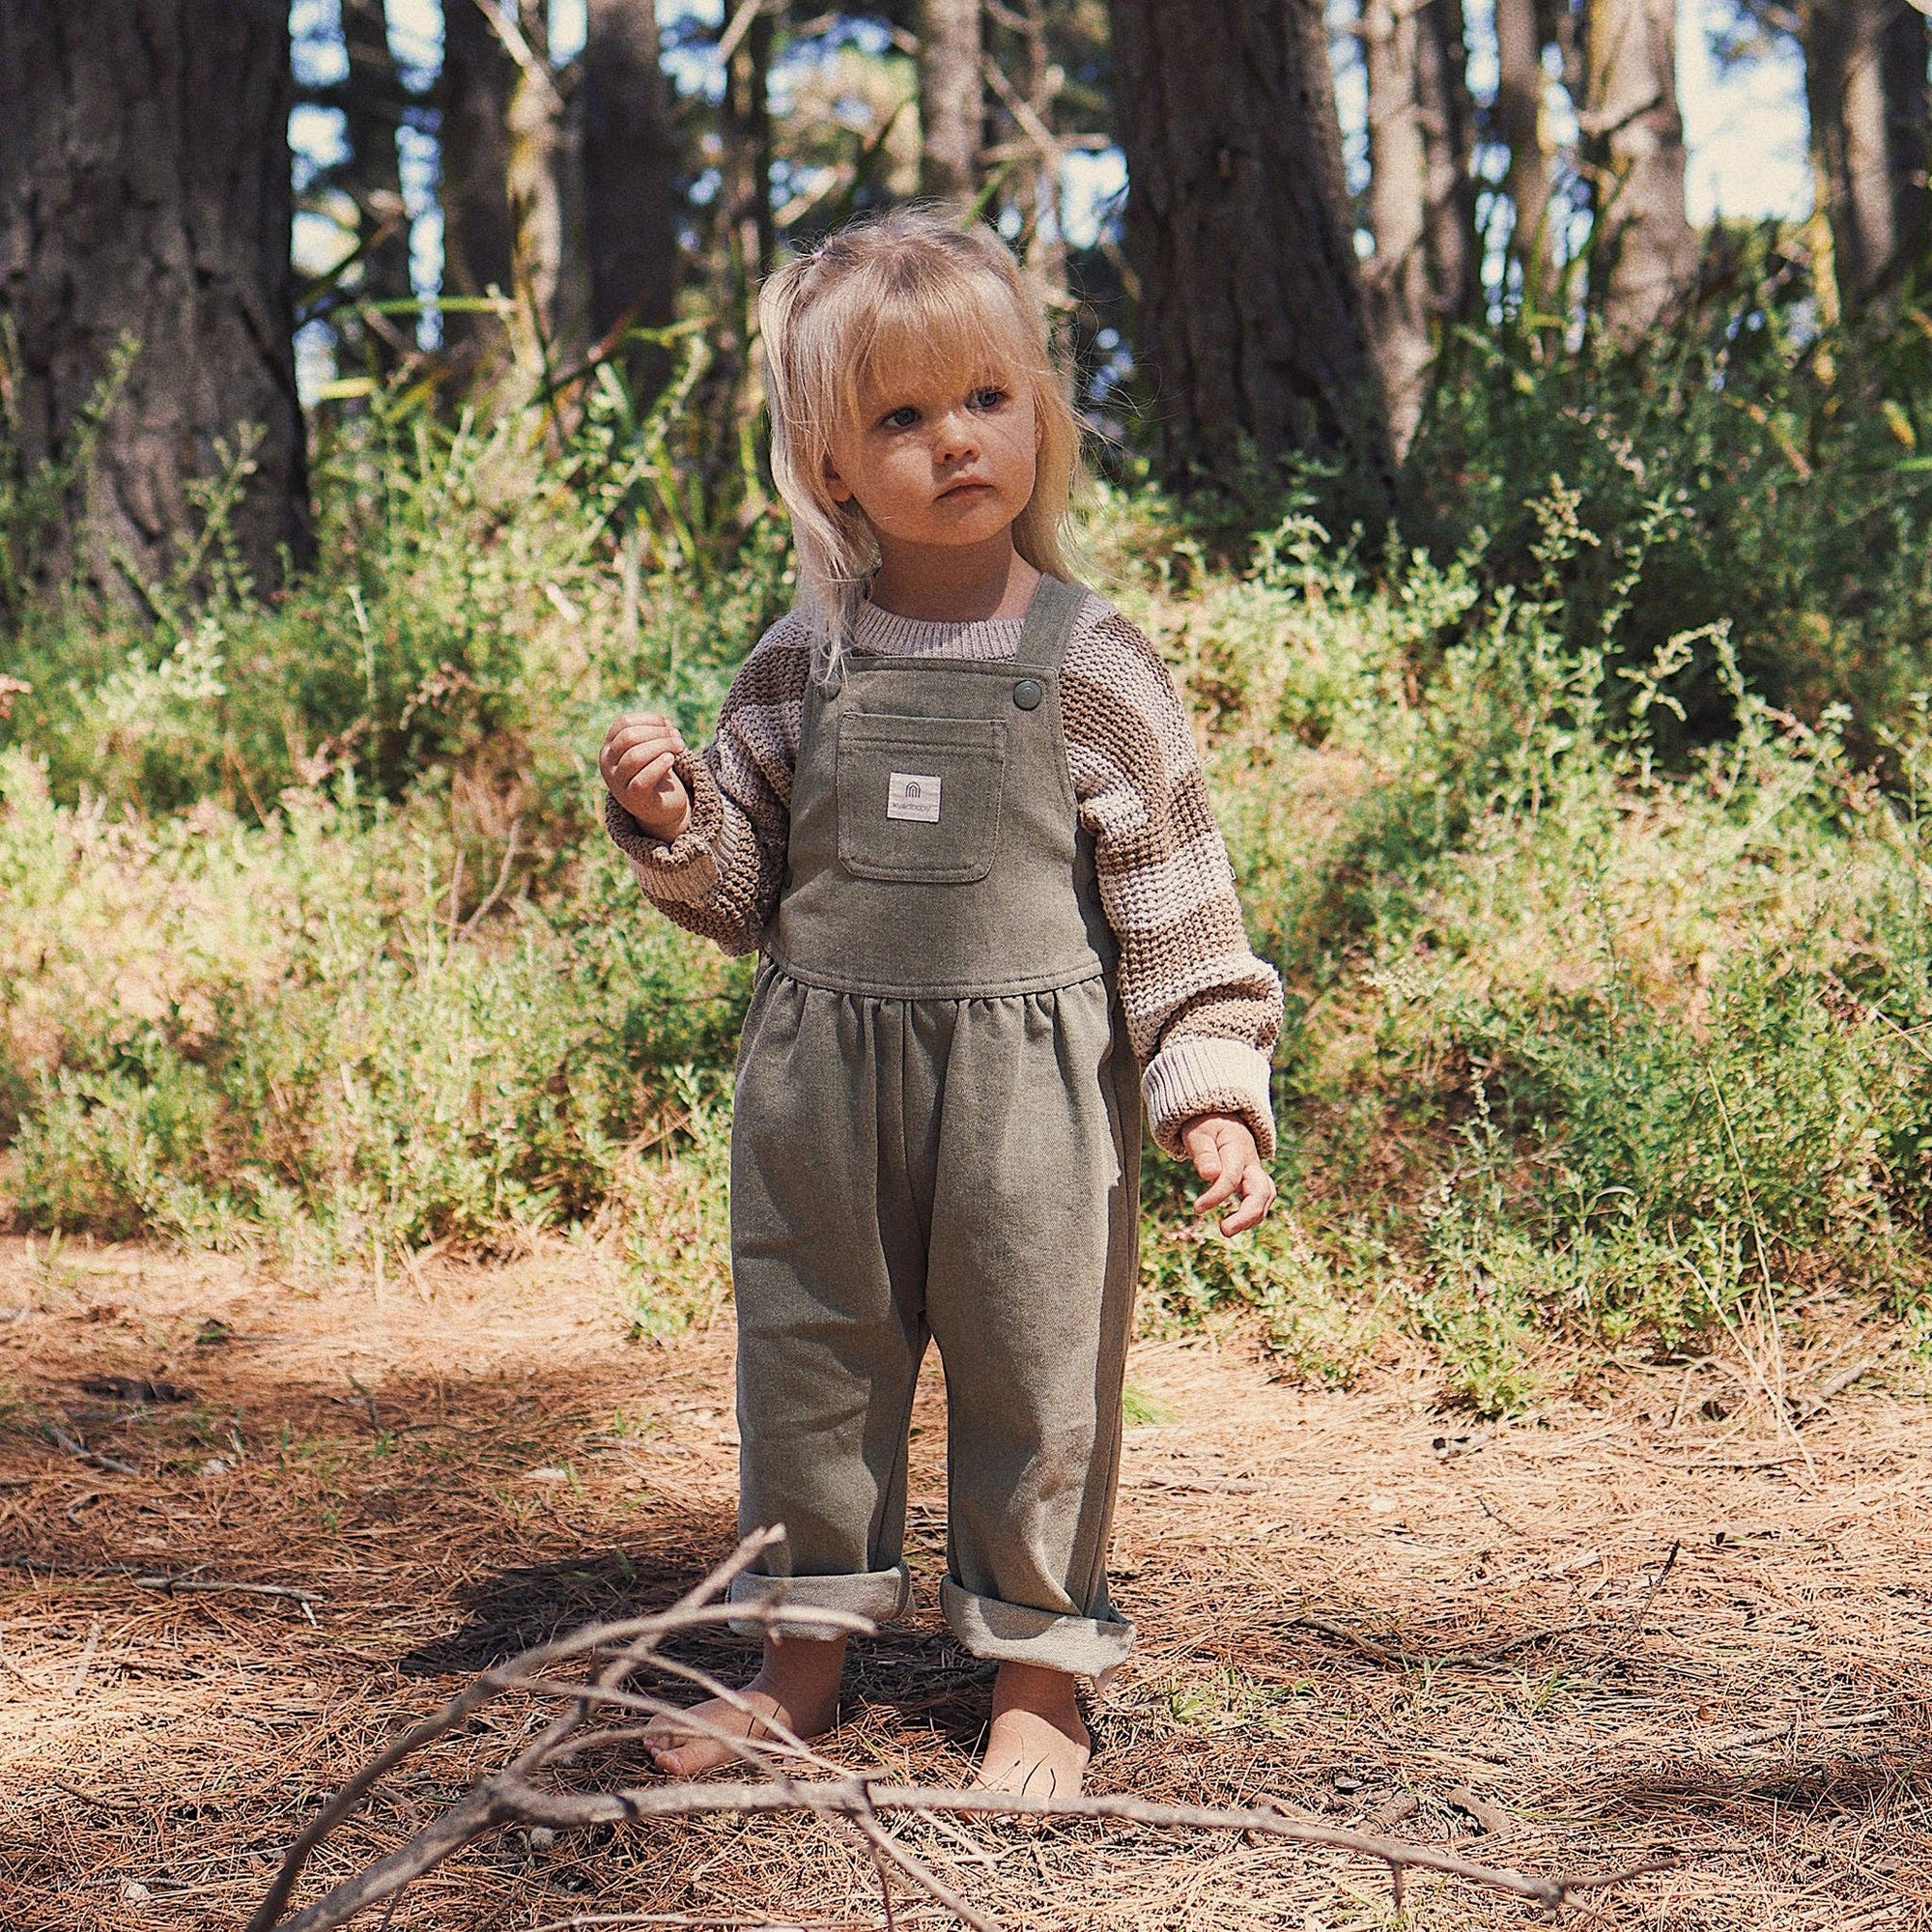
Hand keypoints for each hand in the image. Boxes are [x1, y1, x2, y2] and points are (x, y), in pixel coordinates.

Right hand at [601, 711, 692, 841]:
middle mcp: (608, 763)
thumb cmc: (656, 773)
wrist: (660, 807)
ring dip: (662, 747)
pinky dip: (659, 766)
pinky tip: (671, 760)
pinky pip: (643, 780)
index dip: (650, 720)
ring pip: (635, 756)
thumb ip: (657, 735)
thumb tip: (667, 725)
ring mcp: (617, 782)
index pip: (624, 723)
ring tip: (679, 748)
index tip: (669, 725)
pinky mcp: (632, 798)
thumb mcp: (653, 750)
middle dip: (658, 733)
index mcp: (609, 747)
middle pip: (629, 737)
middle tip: (678, 738)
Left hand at [1180, 1115, 1276, 1236]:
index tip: (1197, 1208)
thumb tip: (1210, 1175)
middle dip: (1247, 1215)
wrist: (1221, 1119)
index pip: (1231, 1176)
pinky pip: (1260, 1200)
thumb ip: (1203, 1154)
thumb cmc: (1206, 1127)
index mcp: (1238, 1148)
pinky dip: (1251, 1215)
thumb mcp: (1198, 1134)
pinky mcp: (1253, 1182)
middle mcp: (1252, 1163)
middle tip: (1224, 1231)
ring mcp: (1255, 1173)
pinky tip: (1231, 1223)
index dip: (1216, 1195)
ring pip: (1266, 1198)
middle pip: (1262, 1191)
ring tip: (1227, 1230)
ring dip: (1251, 1218)